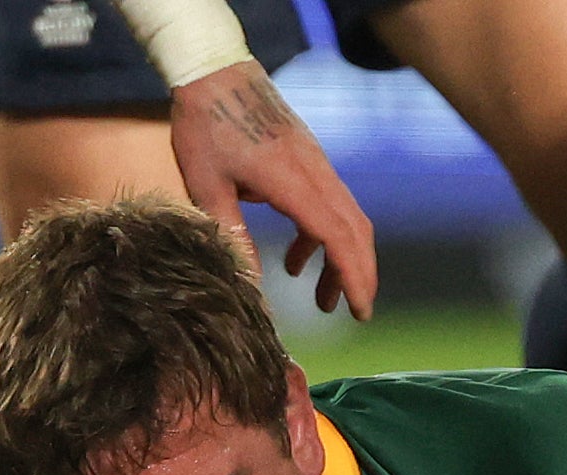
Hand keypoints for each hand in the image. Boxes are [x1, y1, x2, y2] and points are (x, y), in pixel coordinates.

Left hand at [170, 61, 376, 318]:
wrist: (214, 69)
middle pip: (355, 230)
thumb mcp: (207, 186)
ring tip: (323, 298)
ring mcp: (316, 164)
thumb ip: (232, 236)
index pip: (337, 235)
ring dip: (341, 260)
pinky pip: (329, 205)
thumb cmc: (205, 125)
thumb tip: (250, 286)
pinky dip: (322, 238)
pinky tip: (299, 260)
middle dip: (360, 275)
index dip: (353, 275)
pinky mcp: (309, 160)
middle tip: (355, 313)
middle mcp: (315, 173)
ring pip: (346, 219)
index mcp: (292, 181)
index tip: (361, 309)